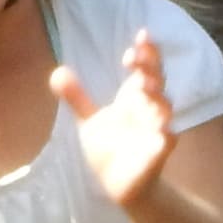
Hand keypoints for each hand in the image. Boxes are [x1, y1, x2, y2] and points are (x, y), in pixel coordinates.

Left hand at [53, 30, 181, 209]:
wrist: (119, 185)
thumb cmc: (110, 148)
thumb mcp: (90, 120)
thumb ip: (77, 97)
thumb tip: (56, 71)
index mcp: (134, 97)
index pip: (146, 68)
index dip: (147, 52)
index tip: (140, 37)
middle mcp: (148, 109)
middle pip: (157, 82)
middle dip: (150, 67)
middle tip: (135, 56)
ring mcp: (155, 130)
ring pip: (164, 108)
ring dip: (157, 97)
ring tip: (144, 85)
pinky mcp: (157, 153)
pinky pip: (166, 142)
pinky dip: (166, 137)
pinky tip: (166, 134)